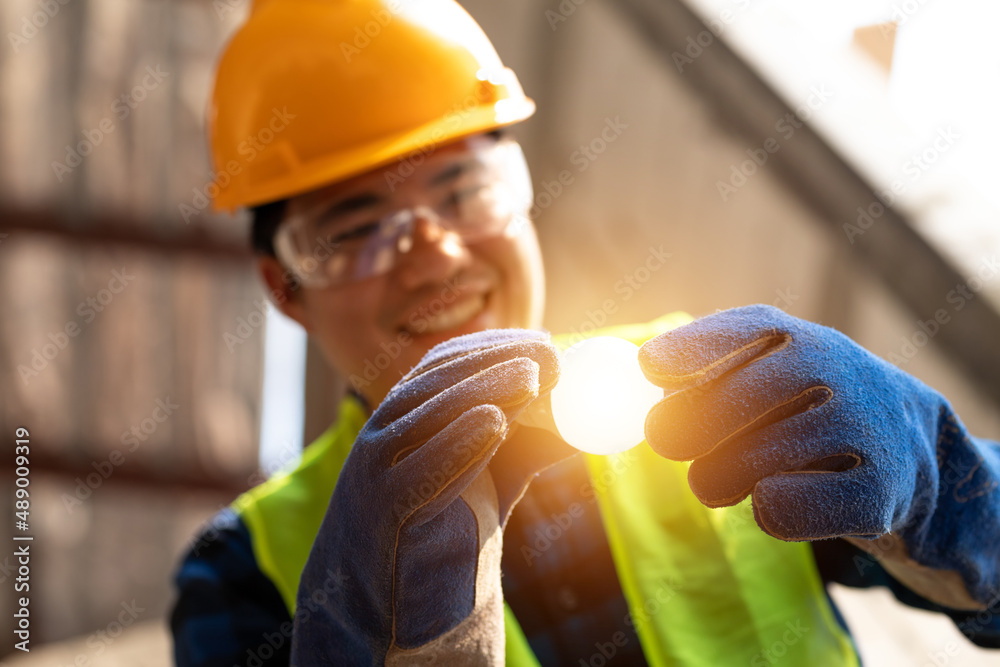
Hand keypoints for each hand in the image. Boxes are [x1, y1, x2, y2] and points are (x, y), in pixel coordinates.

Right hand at [291, 329, 558, 664]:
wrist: (385, 610)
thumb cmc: (437, 532)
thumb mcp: (487, 483)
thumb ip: (525, 451)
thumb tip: (585, 429)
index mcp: (402, 419)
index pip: (442, 365)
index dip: (493, 347)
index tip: (544, 341)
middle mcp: (381, 435)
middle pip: (436, 382)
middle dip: (493, 361)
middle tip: (549, 355)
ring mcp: (373, 472)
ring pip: (425, 417)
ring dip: (481, 390)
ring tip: (531, 376)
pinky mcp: (380, 515)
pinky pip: (418, 474)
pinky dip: (456, 444)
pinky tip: (495, 422)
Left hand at [639, 304, 999, 608]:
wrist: (911, 454)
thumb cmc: (805, 409)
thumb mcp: (763, 375)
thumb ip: (702, 376)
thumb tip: (645, 389)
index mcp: (797, 337)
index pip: (745, 330)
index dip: (692, 349)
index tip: (648, 368)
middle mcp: (836, 369)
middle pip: (740, 398)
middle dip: (687, 425)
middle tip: (663, 442)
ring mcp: (864, 426)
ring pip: (755, 460)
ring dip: (717, 477)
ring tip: (716, 481)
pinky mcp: (880, 490)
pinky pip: (788, 507)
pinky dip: (765, 509)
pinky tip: (771, 500)